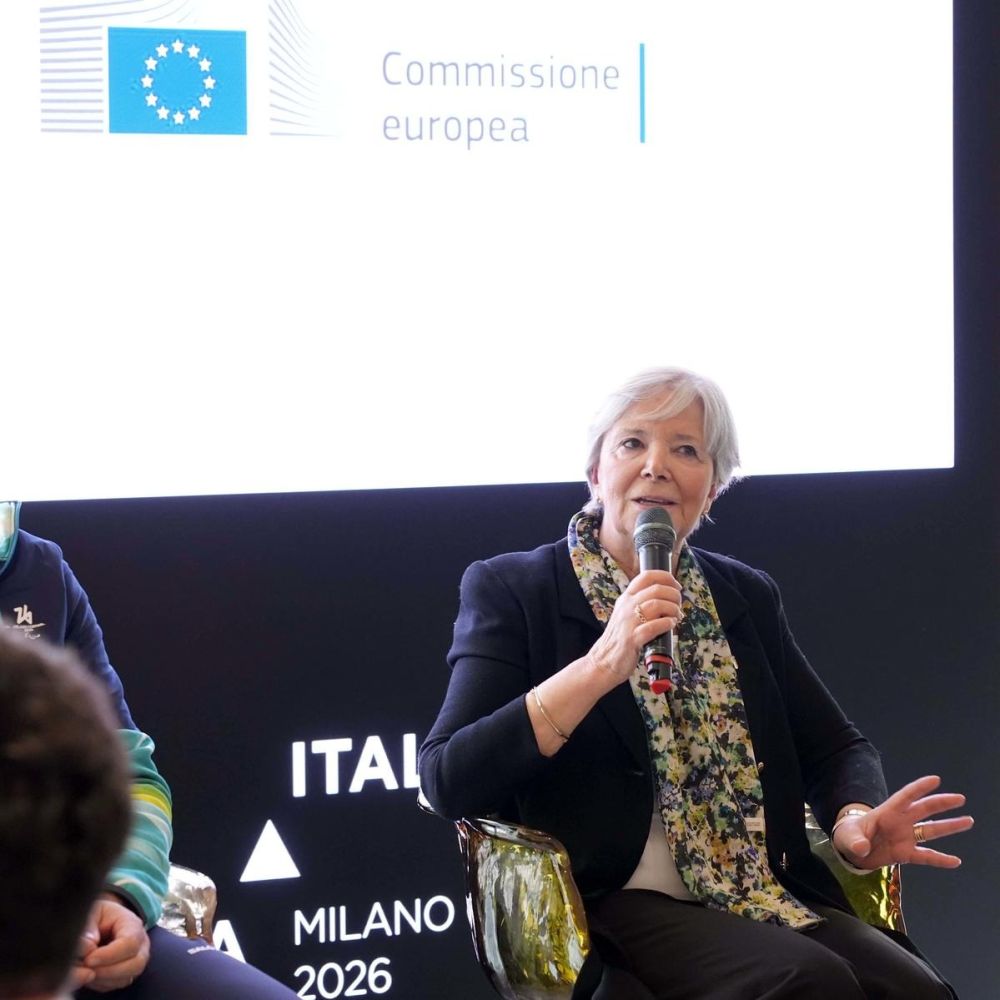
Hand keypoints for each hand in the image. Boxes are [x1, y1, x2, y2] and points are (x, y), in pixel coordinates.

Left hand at [72, 895, 150, 991]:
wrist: (100, 922)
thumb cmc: (97, 916)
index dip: (110, 955)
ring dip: (103, 979)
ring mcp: (136, 960)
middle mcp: (141, 944)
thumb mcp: (91, 914)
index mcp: (133, 924)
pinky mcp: (126, 973)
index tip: (88, 959)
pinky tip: (89, 972)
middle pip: (136, 964)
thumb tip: (86, 950)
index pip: (130, 943)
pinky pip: (117, 985)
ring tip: (84, 968)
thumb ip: (88, 929)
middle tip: (86, 967)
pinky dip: (101, 984)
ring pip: (126, 978)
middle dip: (108, 971)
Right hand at [588, 569, 682, 686]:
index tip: (677, 586)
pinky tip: (671, 625)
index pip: (646, 576)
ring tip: (677, 616)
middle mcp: (626, 606)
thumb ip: (642, 603)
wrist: (603, 660)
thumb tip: (669, 598)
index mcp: (626, 598)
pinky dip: (666, 624)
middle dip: (674, 595)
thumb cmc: (620, 637)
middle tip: (679, 604)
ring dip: (673, 609)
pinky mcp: (632, 639)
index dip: (666, 577)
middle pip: (656, 589)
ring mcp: (628, 622)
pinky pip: (653, 627)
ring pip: (656, 605)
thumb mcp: (626, 613)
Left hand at [832, 775, 973, 869]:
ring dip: (949, 826)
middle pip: (924, 810)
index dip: (919, 788)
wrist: (852, 851)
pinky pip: (926, 857)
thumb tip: (861, 848)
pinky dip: (940, 860)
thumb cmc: (850, 836)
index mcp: (886, 812)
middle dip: (941, 803)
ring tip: (968, 821)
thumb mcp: (847, 837)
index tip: (936, 779)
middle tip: (960, 798)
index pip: (905, 796)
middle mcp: (900, 822)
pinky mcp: (906, 854)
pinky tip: (956, 861)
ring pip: (931, 830)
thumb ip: (855, 841)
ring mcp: (905, 837)